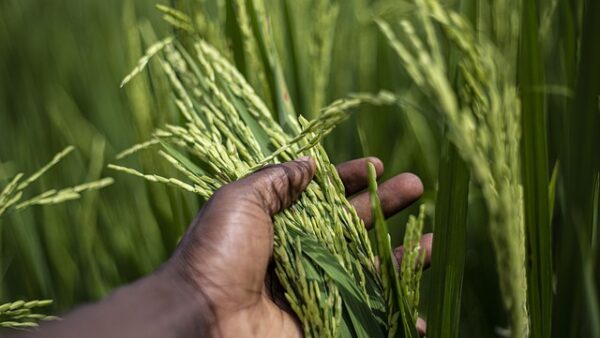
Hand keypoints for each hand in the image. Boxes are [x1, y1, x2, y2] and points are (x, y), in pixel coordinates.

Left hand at [164, 156, 430, 336]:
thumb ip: (276, 181)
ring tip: (433, 244)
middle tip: (416, 186)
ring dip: (401, 258)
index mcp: (279, 223)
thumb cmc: (218, 255)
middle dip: (385, 205)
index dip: (351, 178)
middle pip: (352, 226)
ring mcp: (313, 289)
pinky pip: (366, 317)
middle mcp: (299, 253)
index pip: (323, 195)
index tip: (379, 164)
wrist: (203, 321)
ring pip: (366, 270)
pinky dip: (393, 317)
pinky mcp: (323, 321)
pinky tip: (418, 316)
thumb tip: (308, 163)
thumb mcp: (239, 201)